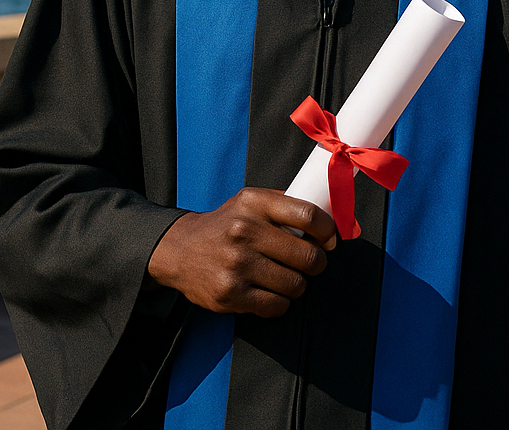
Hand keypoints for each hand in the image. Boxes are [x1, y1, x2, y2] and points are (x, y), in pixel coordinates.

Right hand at [146, 187, 337, 317]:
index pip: (308, 215)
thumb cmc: (224, 226)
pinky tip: (268, 291)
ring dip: (297, 285)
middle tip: (311, 264)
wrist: (178, 250)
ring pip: (296, 285)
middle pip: (308, 256)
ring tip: (284, 277)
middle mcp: (244, 231)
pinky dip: (279, 302)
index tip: (329, 239)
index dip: (328, 230)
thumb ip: (285, 205)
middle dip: (317, 263)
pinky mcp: (231, 293)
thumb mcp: (249, 203)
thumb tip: (330, 215)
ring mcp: (237, 264)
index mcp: (253, 203)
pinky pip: (277, 306)